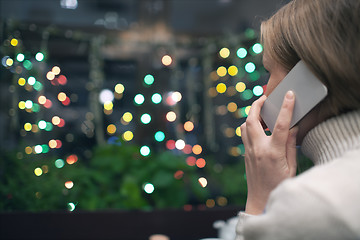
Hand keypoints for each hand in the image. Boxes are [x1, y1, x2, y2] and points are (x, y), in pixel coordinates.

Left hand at [241, 91, 298, 214]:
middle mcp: (258, 149)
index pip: (280, 124)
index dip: (286, 107)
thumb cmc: (279, 185)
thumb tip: (293, 127)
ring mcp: (249, 151)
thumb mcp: (291, 166)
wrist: (260, 201)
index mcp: (273, 152)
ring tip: (261, 113)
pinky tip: (259, 129)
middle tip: (263, 98)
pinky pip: (245, 136)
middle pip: (251, 120)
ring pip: (244, 126)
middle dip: (256, 105)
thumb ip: (290, 145)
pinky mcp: (245, 155)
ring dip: (251, 116)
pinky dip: (250, 128)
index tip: (289, 94)